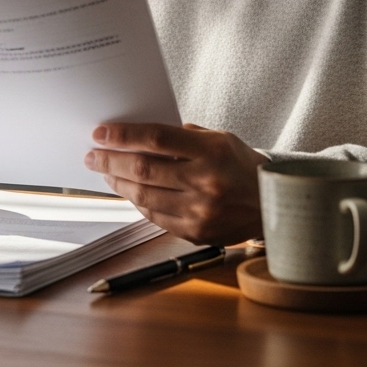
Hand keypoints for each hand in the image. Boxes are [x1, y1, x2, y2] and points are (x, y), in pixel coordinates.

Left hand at [85, 122, 266, 244]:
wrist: (274, 205)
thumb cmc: (241, 165)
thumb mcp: (218, 138)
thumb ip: (181, 135)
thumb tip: (138, 134)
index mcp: (211, 152)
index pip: (156, 139)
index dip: (123, 136)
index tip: (100, 133)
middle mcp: (205, 182)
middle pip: (143, 169)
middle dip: (110, 160)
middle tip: (92, 155)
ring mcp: (201, 211)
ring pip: (144, 196)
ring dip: (118, 183)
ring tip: (105, 172)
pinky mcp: (197, 233)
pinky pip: (155, 217)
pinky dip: (137, 202)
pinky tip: (128, 191)